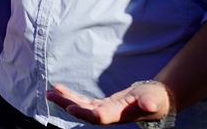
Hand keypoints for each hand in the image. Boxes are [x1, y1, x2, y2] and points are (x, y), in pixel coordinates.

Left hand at [46, 81, 171, 124]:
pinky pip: (84, 102)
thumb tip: (148, 104)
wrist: (157, 101)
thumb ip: (150, 103)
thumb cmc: (156, 99)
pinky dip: (71, 95)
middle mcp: (109, 115)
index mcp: (120, 115)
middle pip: (85, 112)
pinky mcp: (103, 105)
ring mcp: (105, 111)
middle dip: (67, 104)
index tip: (69, 107)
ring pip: (81, 107)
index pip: (99, 117)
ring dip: (65, 99)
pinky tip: (59, 89)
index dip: (84, 113)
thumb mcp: (154, 99)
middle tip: (50, 95)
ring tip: (49, 92)